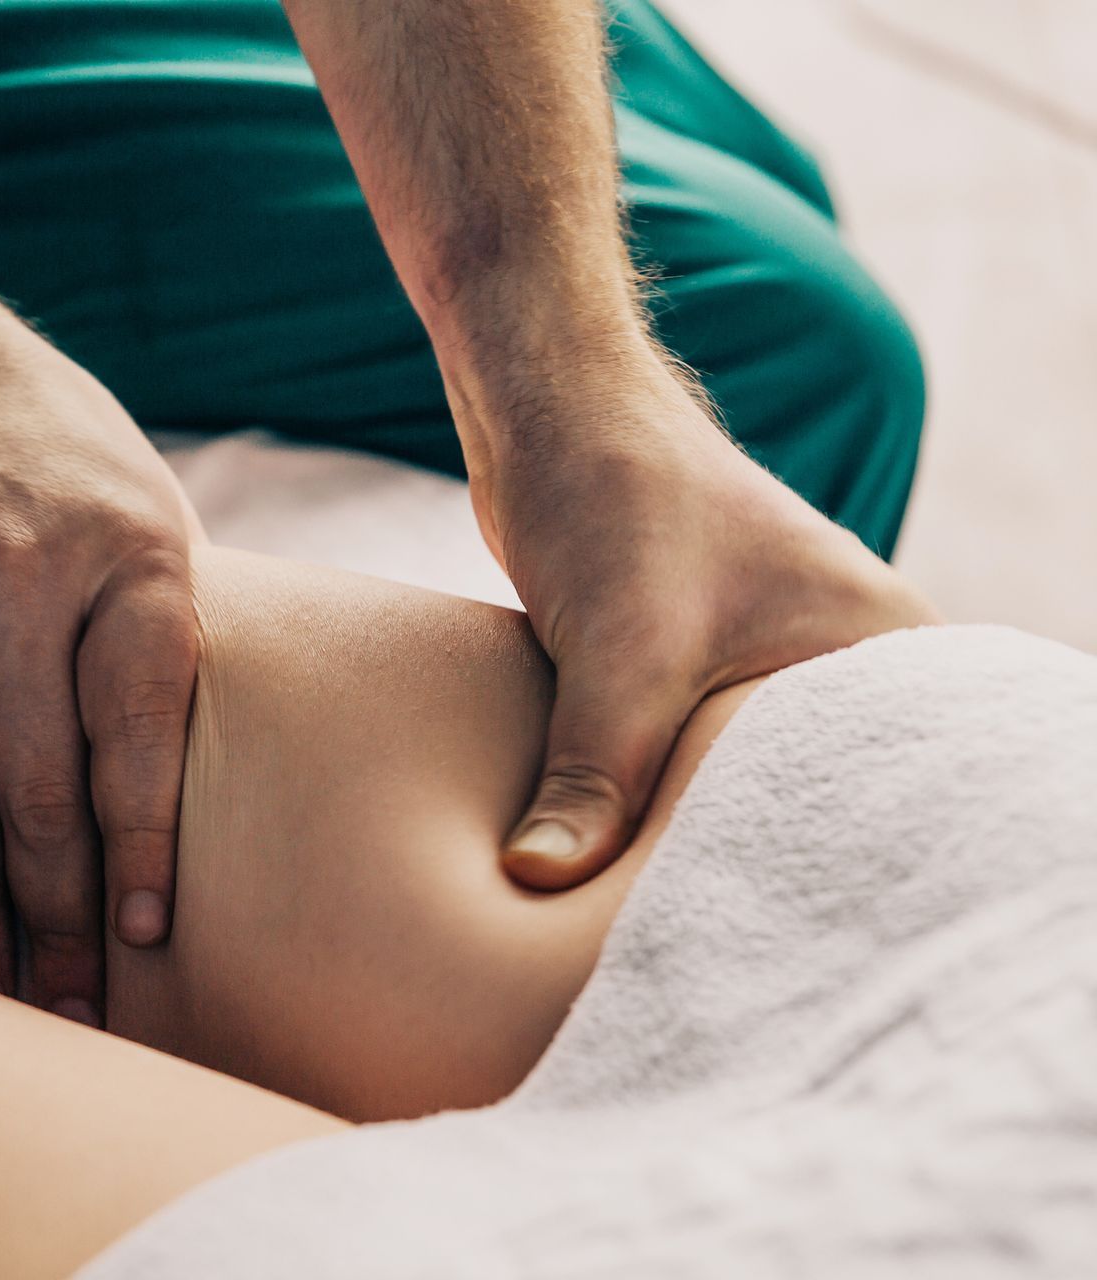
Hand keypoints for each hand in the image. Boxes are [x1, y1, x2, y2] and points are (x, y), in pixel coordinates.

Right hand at [0, 311, 201, 1022]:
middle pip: (41, 776)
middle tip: (62, 1007)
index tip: (136, 938)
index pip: (139, 728)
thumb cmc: (51, 454)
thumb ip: (160, 629)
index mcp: (133, 556)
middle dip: (54, 909)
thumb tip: (179, 780)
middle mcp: (29, 573)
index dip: (137, 843)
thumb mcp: (142, 505)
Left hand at [478, 367, 936, 889]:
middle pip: (827, 796)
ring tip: (686, 927)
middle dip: (778, 866)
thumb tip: (539, 878)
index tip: (806, 935)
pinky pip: (692, 761)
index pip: (908, 784)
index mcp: (879, 645)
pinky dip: (664, 806)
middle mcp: (842, 656)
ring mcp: (768, 663)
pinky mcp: (694, 670)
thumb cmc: (615, 499)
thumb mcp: (617, 655)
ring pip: (747, 780)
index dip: (862, 866)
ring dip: (707, 836)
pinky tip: (636, 872)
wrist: (546, 414)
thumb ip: (596, 776)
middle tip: (739, 954)